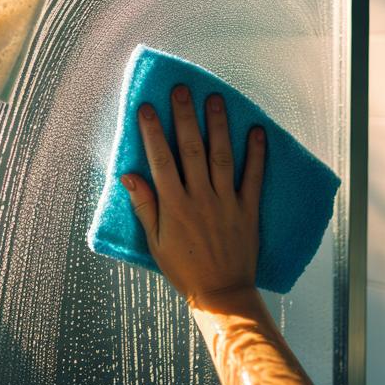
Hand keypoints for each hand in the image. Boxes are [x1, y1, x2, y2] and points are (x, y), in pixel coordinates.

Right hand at [120, 85, 265, 310]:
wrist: (222, 294)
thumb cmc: (184, 269)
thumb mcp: (155, 242)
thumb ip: (145, 206)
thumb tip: (128, 175)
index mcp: (174, 205)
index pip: (160, 160)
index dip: (152, 132)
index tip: (146, 107)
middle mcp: (200, 198)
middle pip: (190, 149)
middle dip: (184, 117)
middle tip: (180, 90)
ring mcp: (226, 201)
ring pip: (221, 156)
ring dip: (217, 126)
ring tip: (214, 98)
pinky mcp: (248, 209)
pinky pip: (253, 177)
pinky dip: (256, 154)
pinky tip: (256, 131)